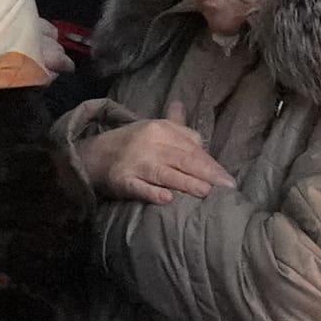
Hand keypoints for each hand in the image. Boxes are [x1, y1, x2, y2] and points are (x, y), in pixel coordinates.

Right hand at [78, 116, 232, 204]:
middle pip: (184, 159)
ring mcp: (136, 163)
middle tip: (227, 188)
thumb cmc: (131, 143)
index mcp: (160, 129)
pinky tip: (168, 200)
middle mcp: (150, 144)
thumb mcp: (154, 129)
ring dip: (187, 183)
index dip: (211, 163)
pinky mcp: (122, 180)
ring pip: (166, 174)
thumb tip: (195, 121)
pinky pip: (139, 188)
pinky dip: (153, 193)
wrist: (93, 155)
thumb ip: (178, 127)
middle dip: (208, 173)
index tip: (227, 179)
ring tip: (206, 193)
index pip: (192, 147)